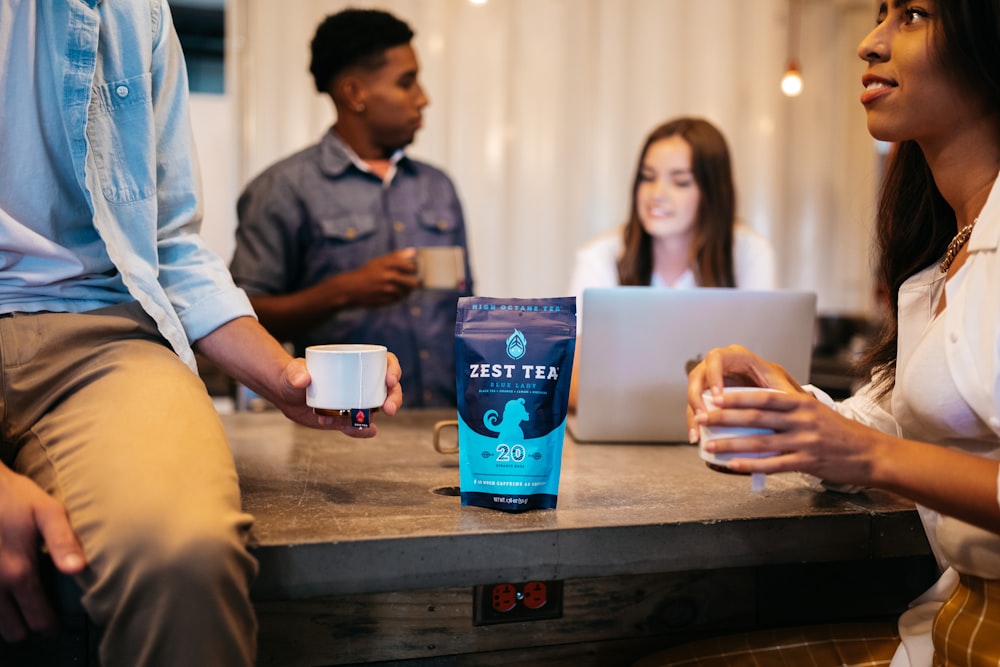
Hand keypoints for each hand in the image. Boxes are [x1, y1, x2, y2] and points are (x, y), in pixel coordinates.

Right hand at [0, 467, 84, 641]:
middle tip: (43, 618)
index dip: (54, 629)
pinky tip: (6, 597)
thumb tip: (78, 569)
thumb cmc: (14, 496)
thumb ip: (64, 541)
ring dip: (9, 622)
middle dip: (30, 628)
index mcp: (18, 571)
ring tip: (24, 608)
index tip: (62, 628)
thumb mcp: (48, 511)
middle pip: (14, 631)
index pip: (39, 619)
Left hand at [271, 352, 403, 436]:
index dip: (393, 369)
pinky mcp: (345, 418)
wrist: (284, 394)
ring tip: (365, 424)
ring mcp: (354, 401)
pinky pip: (358, 426)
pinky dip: (361, 430)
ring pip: (375, 409)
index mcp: (355, 362)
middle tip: (389, 408)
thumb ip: (295, 373)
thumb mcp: (293, 371)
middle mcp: (360, 382)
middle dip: (393, 398)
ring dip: (375, 417)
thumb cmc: (292, 375)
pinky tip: (364, 431)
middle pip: (387, 388)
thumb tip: (303, 379)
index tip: (390, 380)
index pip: (383, 362)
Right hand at [327, 249, 419, 307]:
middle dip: (415, 282)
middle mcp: (388, 276)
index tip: (412, 270)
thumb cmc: (367, 273)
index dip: (414, 269)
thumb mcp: (379, 261)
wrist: (351, 288)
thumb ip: (397, 256)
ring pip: (407, 292)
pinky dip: (400, 296)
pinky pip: (399, 299)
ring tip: (401, 287)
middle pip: (412, 282)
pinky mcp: (385, 300)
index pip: (410, 266)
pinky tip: (394, 293)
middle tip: (413, 281)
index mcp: (387, 264)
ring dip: (407, 290)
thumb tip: (414, 251)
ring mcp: (387, 289)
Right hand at [686, 344, 802, 440]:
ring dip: (693, 413)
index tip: (717, 396)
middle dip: (696, 397)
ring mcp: (710, 382)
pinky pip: (695, 408)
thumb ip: (783, 393)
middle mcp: (720, 367)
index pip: (717, 358)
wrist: (775, 395)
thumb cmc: (778, 385)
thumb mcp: (783, 387)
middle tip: (703, 416)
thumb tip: (791, 405)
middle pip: (698, 375)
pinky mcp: (707, 398)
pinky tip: (697, 437)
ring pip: (693, 393)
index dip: (713, 375)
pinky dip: (694, 423)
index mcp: (737, 357)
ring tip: (698, 432)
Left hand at [693, 387, 885, 487]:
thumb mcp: (815, 411)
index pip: (762, 396)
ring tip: (709, 446)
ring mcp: (804, 442)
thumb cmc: (839, 432)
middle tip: (701, 419)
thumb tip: (754, 407)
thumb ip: (788, 408)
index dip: (735, 397)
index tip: (713, 397)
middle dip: (724, 418)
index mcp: (801, 403)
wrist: (871, 453)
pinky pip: (773, 465)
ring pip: (760, 442)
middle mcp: (801, 419)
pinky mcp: (807, 463)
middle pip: (755, 417)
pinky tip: (732, 466)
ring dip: (731, 444)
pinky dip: (751, 465)